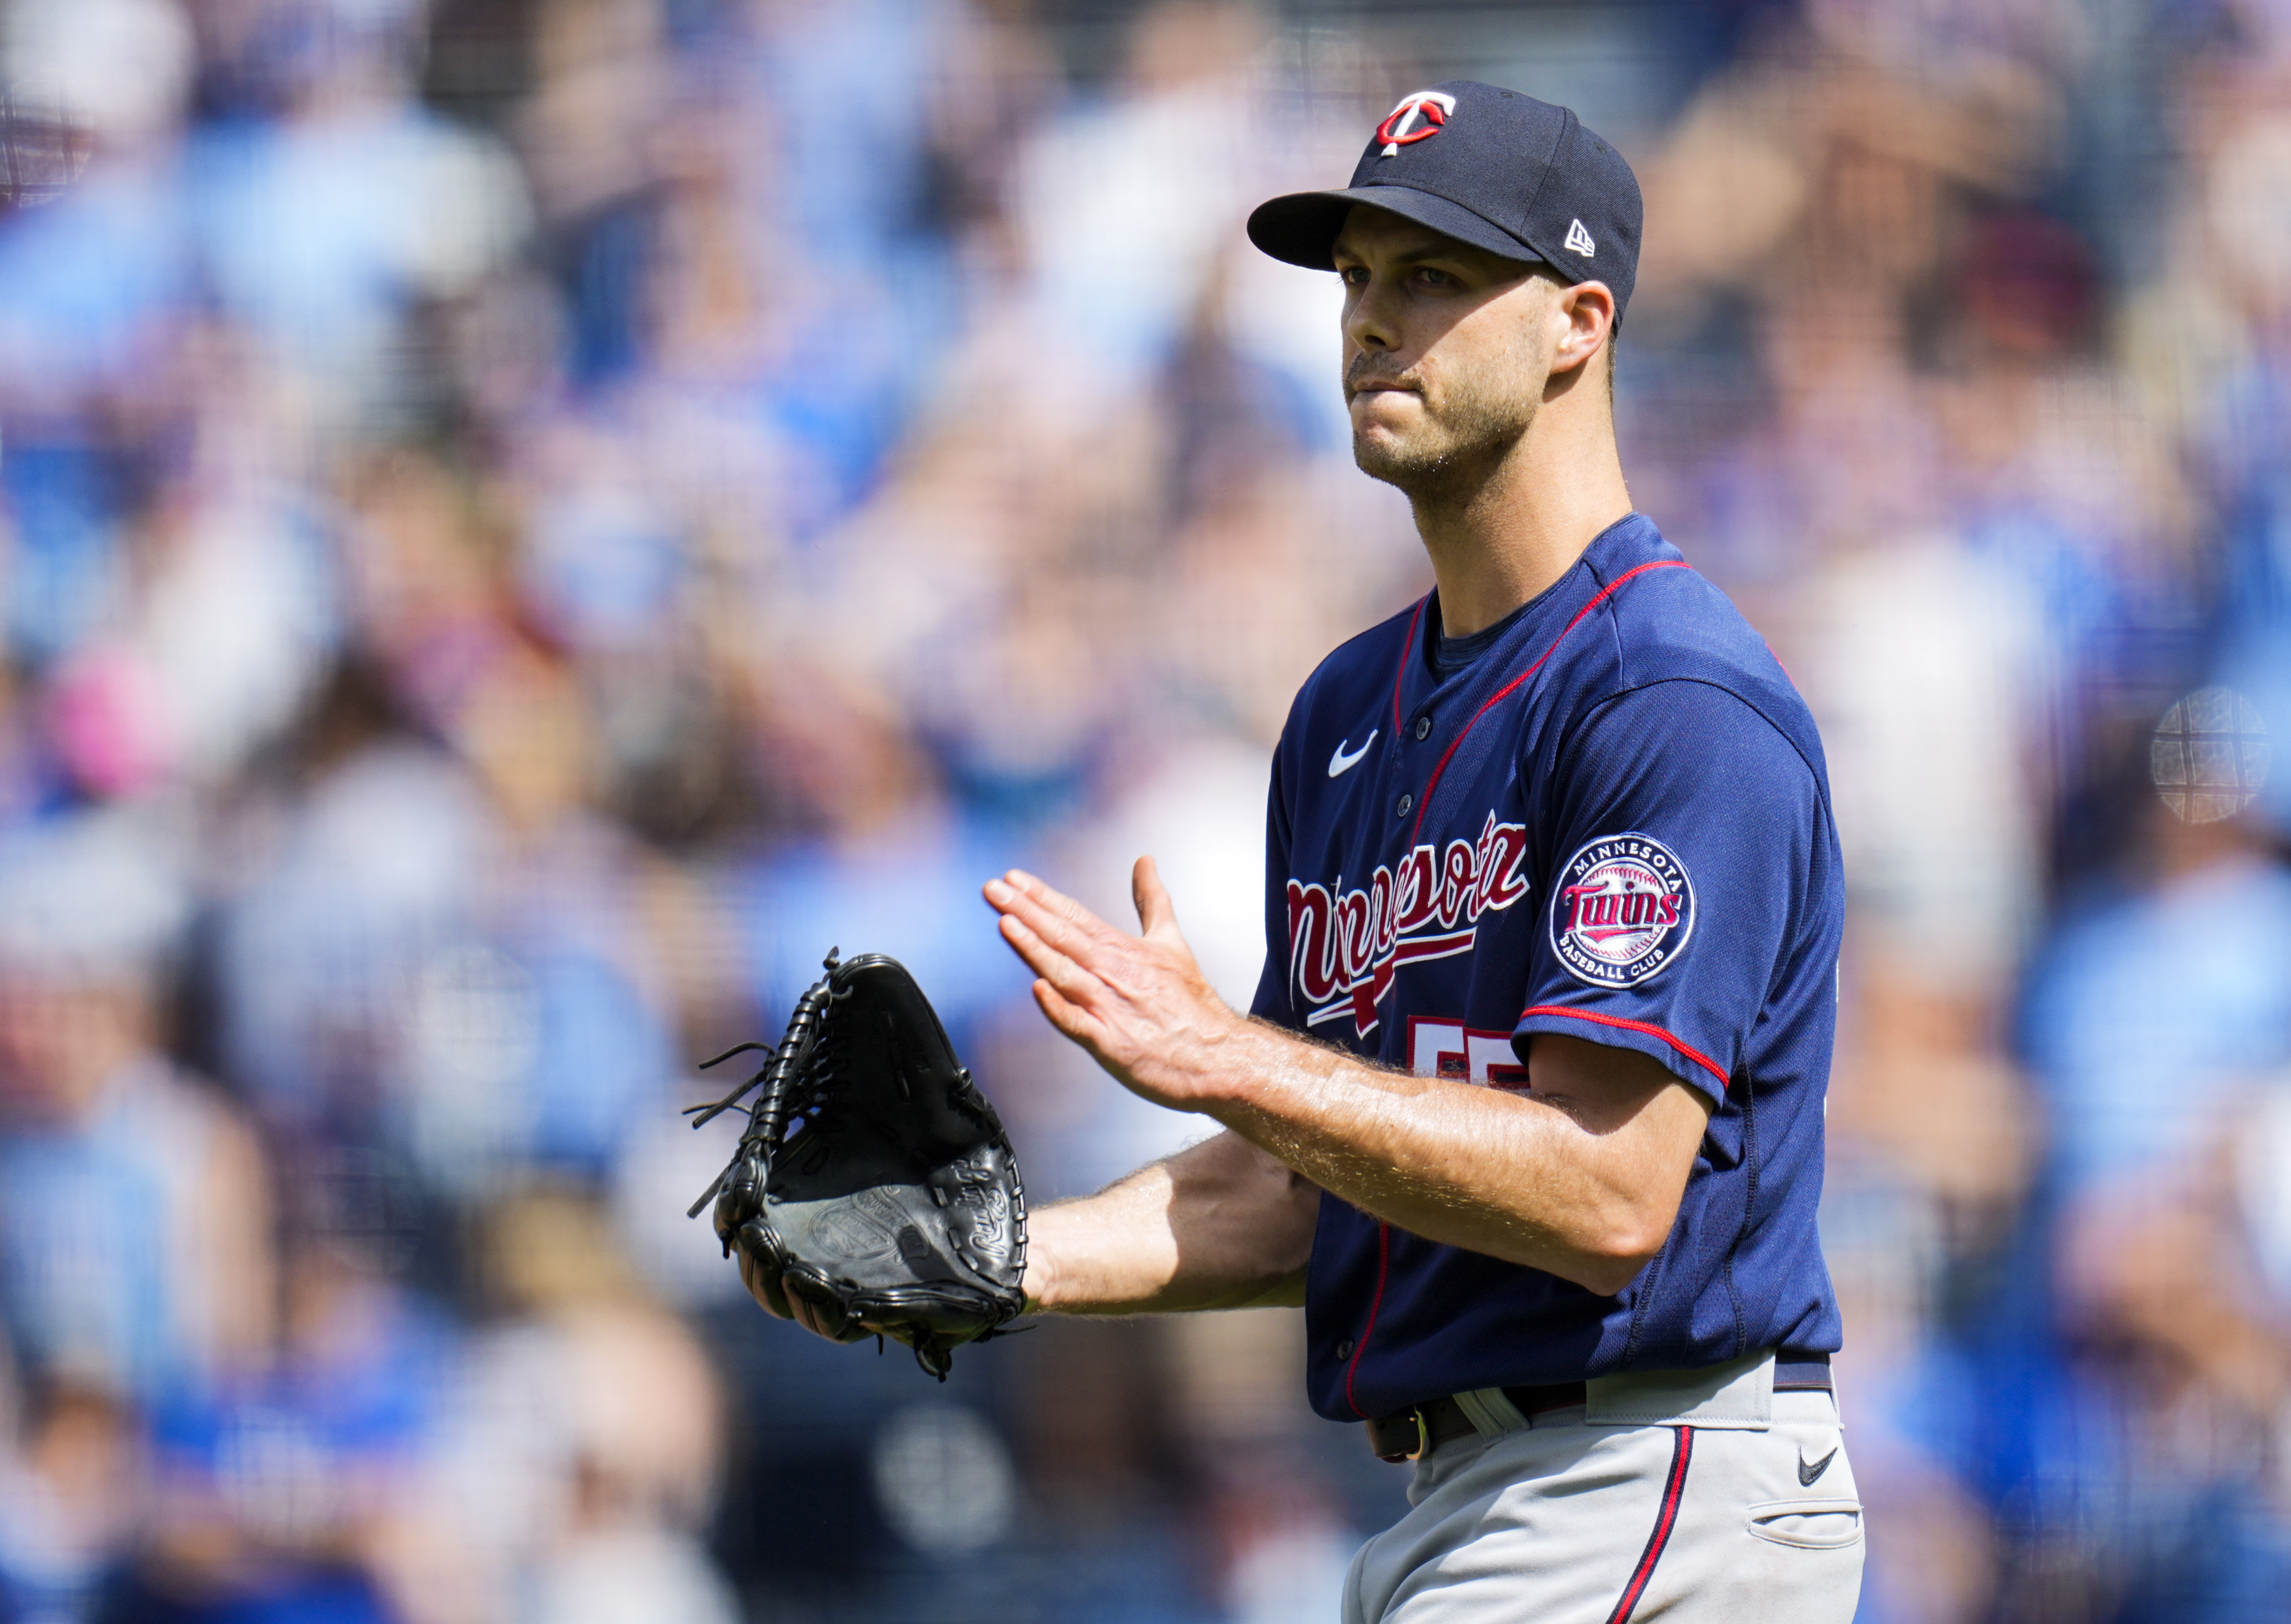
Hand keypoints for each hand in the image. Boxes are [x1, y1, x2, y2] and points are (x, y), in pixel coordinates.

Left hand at [984, 858, 1243, 1110]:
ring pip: (1066, 973)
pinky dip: (1059, 1008)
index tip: (1012, 878)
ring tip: (1006, 923)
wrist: (1218, 1056)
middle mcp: (1114, 974)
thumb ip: (1152, 900)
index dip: (1041, 896)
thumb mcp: (1172, 941)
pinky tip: (1038, 991)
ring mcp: (1111, 1008)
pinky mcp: (1112, 1043)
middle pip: (1064, 936)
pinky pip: (1079, 1024)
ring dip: (1034, 947)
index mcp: (1125, 950)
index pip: (1075, 916)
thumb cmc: (1192, 1004)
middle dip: (1026, 910)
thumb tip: (1145, 862)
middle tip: (994, 889)